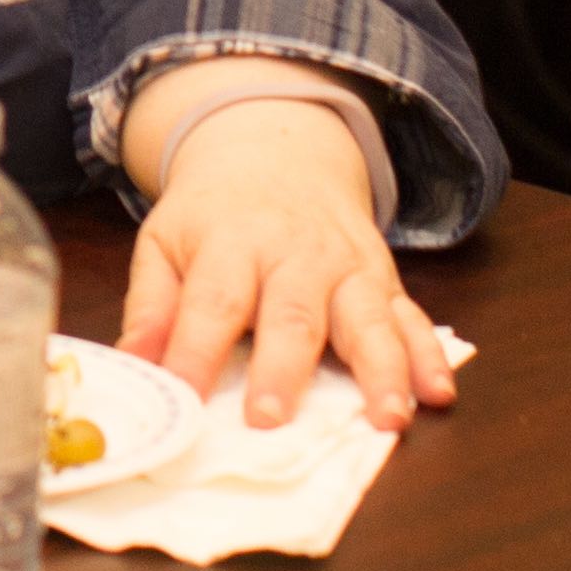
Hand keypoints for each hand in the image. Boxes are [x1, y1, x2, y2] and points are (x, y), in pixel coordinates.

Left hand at [120, 96, 444, 429]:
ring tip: (387, 419)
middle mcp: (295, 254)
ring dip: (380, 371)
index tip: (181, 400)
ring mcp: (348, 267)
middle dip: (282, 369)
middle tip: (270, 420)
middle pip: (291, 314)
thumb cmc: (215, 215)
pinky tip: (438, 392)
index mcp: (231, 242)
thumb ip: (150, 306)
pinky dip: (430, 356)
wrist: (279, 150)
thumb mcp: (166, 241)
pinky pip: (413, 318)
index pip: (210, 303)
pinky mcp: (385, 280)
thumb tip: (132, 366)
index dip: (194, 353)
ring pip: (367, 319)